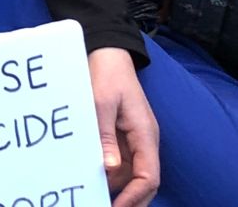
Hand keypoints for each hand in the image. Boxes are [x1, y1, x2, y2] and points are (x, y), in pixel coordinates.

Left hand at [87, 48, 159, 206]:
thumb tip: (110, 169)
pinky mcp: (123, 135)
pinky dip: (110, 174)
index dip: (134, 197)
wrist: (108, 52)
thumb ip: (105, 135)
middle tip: (104, 206)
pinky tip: (94, 178)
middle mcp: (144, 139)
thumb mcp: (101, 102)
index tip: (114, 206)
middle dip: (129, 199)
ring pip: (131, 174)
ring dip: (117, 188)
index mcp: (144, 133)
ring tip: (94, 196)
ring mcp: (135, 138)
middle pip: (143, 181)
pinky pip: (121, 162)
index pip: (148, 176)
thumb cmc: (106, 73)